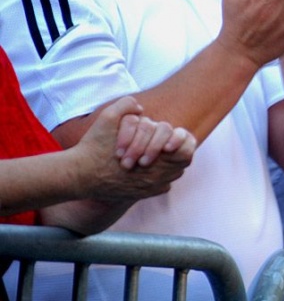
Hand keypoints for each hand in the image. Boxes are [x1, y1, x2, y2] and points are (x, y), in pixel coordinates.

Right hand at [73, 97, 195, 202]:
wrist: (79, 176)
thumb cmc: (94, 147)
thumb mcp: (107, 118)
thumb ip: (127, 106)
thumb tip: (140, 108)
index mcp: (155, 158)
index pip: (186, 150)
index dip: (180, 141)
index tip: (167, 140)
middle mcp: (158, 177)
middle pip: (182, 161)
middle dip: (171, 151)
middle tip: (160, 147)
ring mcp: (153, 188)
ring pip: (174, 173)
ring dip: (167, 163)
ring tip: (151, 156)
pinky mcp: (145, 195)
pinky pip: (164, 185)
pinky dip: (158, 175)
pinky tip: (144, 169)